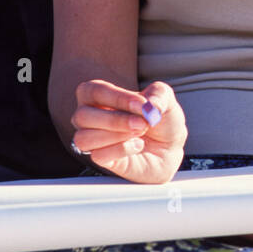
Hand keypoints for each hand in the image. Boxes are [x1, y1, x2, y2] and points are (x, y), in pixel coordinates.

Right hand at [71, 78, 186, 184]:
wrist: (169, 147)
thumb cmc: (159, 120)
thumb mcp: (164, 98)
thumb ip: (159, 94)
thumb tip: (149, 106)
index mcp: (98, 95)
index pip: (93, 91)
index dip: (118, 97)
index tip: (143, 105)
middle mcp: (89, 117)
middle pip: (83, 116)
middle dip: (116, 119)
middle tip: (142, 123)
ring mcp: (93, 140)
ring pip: (84, 138)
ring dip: (116, 135)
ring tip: (139, 133)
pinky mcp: (103, 160)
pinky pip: (98, 156)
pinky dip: (120, 150)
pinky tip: (138, 145)